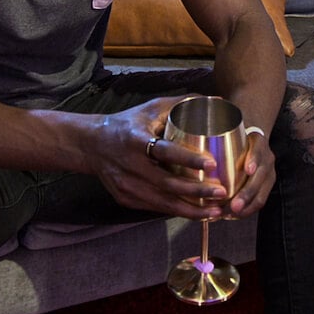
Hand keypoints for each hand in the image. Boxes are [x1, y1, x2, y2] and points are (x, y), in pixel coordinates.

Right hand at [88, 95, 225, 220]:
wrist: (91, 145)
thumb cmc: (128, 124)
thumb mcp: (150, 108)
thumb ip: (181, 104)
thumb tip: (215, 99)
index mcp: (135, 140)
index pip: (165, 152)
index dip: (188, 159)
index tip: (212, 164)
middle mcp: (130, 165)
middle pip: (167, 184)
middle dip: (197, 191)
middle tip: (222, 192)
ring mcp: (126, 185)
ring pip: (162, 203)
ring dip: (191, 209)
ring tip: (215, 211)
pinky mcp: (125, 199)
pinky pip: (155, 208)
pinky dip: (177, 212)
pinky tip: (197, 213)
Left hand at [222, 129, 274, 218]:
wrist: (253, 140)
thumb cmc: (234, 135)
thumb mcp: (228, 127)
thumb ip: (213, 128)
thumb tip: (186, 120)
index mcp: (259, 142)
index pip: (259, 149)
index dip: (255, 159)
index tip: (248, 169)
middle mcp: (267, 158)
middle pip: (261, 178)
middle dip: (248, 193)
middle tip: (232, 205)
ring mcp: (269, 174)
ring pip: (262, 195)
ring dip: (247, 207)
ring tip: (229, 215)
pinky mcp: (266, 187)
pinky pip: (259, 202)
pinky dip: (246, 211)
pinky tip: (231, 216)